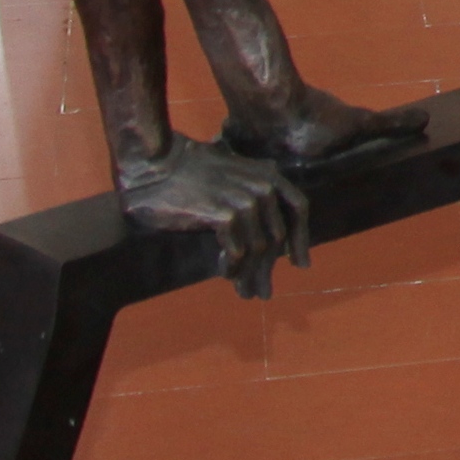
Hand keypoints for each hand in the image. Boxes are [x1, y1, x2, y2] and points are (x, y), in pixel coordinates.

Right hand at [115, 130, 315, 300]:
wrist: (158, 167)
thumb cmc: (191, 174)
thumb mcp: (234, 177)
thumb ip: (255, 195)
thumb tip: (270, 236)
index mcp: (269, 174)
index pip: (298, 208)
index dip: (301, 239)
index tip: (301, 265)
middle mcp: (263, 186)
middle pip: (277, 236)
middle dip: (270, 268)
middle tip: (263, 292)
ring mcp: (245, 200)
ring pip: (258, 249)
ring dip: (251, 275)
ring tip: (244, 292)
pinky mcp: (223, 215)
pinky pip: (238, 252)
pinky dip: (234, 268)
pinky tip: (226, 274)